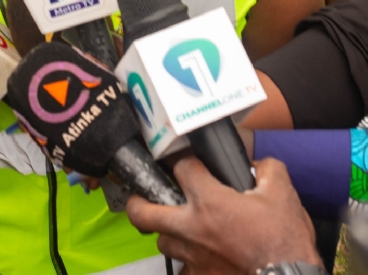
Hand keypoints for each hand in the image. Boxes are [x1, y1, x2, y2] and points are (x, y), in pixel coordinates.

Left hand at [126, 156, 322, 274]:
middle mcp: (192, 228)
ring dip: (169, 234)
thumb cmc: (286, 241)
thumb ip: (268, 170)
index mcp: (209, 201)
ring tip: (180, 229)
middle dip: (139, 203)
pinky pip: (183, 272)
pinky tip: (198, 259)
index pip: (181, 168)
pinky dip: (188, 264)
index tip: (192, 164)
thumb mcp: (283, 193)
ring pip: (163, 243)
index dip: (187, 162)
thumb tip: (259, 167)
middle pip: (145, 213)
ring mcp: (194, 257)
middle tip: (144, 199)